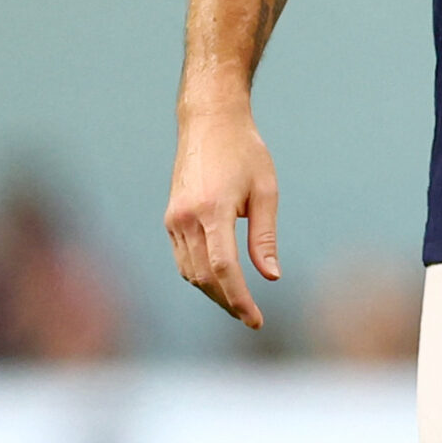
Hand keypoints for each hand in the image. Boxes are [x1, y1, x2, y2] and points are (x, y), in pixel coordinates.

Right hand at [164, 94, 281, 328]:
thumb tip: (270, 276)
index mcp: (212, 210)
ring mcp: (173, 219)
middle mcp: (186, 218)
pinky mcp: (170, 218)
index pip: (223, 269)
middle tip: (251, 318)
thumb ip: (264, 237)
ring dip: (213, 293)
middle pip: (204, 277)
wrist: (209, 122)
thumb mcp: (266, 191)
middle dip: (228, 302)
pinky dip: (200, 276)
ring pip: (189, 272)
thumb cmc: (246, 152)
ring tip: (239, 305)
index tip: (256, 320)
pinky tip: (220, 283)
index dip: (239, 299)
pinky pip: (182, 258)